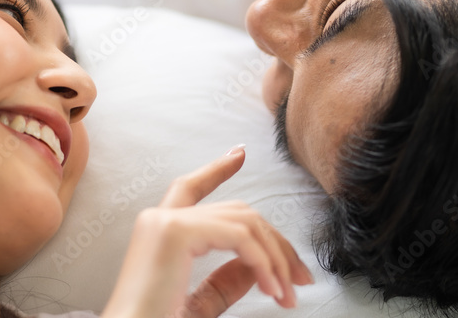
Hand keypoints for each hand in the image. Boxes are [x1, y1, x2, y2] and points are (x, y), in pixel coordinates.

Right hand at [101, 145, 313, 317]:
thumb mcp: (197, 304)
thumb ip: (223, 282)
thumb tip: (255, 267)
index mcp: (159, 233)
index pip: (191, 188)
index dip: (217, 169)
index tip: (239, 154)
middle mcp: (158, 219)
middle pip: (237, 212)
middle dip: (276, 243)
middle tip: (299, 277)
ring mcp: (165, 222)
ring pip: (245, 222)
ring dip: (275, 259)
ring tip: (287, 293)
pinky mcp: (175, 232)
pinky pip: (239, 237)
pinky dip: (263, 263)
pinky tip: (271, 288)